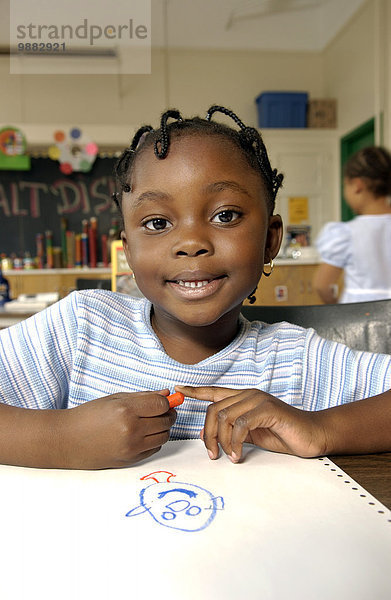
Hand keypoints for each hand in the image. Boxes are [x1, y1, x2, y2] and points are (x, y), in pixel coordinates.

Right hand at [60, 390, 175, 468]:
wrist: (67, 440)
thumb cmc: (89, 416)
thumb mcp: (114, 399)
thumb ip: (142, 396)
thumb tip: (167, 393)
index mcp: (126, 410)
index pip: (161, 404)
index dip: (165, 401)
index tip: (161, 401)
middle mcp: (131, 430)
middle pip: (166, 420)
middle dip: (166, 414)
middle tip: (158, 411)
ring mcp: (131, 448)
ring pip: (164, 436)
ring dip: (162, 428)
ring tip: (150, 422)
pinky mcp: (130, 460)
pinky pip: (155, 448)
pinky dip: (154, 440)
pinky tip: (142, 434)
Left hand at [175, 386, 326, 461]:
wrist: (312, 435)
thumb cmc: (283, 434)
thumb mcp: (251, 435)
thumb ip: (231, 431)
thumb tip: (206, 433)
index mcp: (244, 398)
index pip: (214, 392)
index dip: (196, 391)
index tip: (179, 389)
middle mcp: (249, 395)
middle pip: (214, 410)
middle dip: (209, 435)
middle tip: (213, 455)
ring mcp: (258, 400)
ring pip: (225, 417)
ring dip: (223, 441)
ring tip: (231, 457)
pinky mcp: (268, 409)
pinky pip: (241, 424)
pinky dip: (236, 442)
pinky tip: (240, 455)